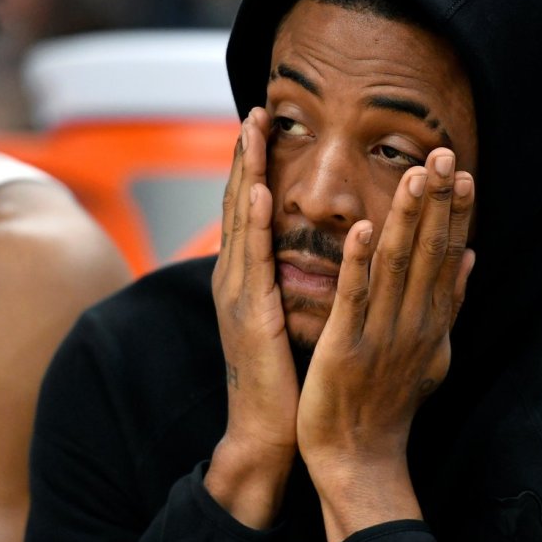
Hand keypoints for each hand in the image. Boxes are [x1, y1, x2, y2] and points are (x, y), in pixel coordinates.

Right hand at [205, 108, 297, 527]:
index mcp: (247, 279)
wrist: (268, 432)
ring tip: (252, 130)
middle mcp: (235, 279)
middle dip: (245, 155)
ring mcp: (238, 295)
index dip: (254, 167)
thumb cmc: (283, 379)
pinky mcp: (250, 316)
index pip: (249, 210)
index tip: (265, 127)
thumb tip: (306, 256)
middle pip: (237, 203)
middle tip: (255, 110)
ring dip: (245, 173)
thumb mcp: (285, 319)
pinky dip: (253, 224)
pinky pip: (253, 262)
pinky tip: (258, 192)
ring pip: (240, 222)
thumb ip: (288, 284)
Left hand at [297, 148, 475, 541]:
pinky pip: (355, 299)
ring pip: (397, 265)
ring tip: (416, 175)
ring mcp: (382, 334)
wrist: (361, 457)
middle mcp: (414, 323)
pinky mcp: (346, 347)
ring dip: (407, 218)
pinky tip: (364, 229)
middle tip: (445, 154)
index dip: (457, 213)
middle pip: (429, 252)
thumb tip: (472, 257)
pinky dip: (360, 263)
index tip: (463, 172)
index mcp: (432, 321)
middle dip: (438, 201)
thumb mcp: (433, 351)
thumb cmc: (390, 401)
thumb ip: (449, 302)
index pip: (450, 255)